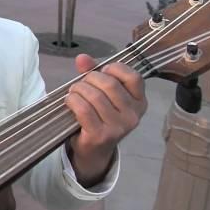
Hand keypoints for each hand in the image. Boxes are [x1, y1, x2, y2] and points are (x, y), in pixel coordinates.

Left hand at [64, 54, 146, 187]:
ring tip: (73, 93)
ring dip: (78, 90)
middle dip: (89, 79)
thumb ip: (93, 72)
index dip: (113, 69)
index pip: (133, 77)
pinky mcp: (101, 135)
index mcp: (139, 102)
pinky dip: (73, 101)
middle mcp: (133, 115)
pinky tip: (70, 101)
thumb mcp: (102, 93)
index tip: (101, 71)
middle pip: (109, 84)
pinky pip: (83, 109)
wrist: (94, 150)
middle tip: (80, 84)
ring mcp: (118, 127)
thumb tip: (81, 58)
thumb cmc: (100, 116)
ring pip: (95, 96)